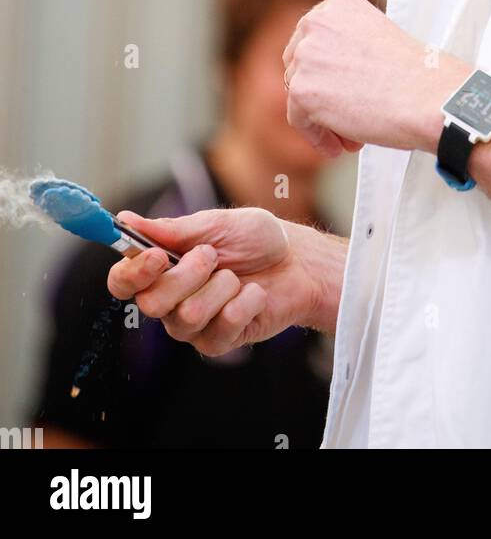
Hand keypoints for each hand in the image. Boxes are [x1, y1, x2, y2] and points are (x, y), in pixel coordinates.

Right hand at [106, 207, 327, 354]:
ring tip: (237, 276)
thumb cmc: (254, 239)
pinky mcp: (217, 342)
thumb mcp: (215, 224)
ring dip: (221, 287)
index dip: (133, 272)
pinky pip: (221, 328)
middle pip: (150, 304)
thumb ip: (171, 229)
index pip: (122, 281)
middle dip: (188, 274)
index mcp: (161, 267)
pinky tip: (255, 294)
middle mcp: (168, 300)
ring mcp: (191, 325)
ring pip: (186, 317)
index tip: (158, 255)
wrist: (296, 261)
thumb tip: (125, 219)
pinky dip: (245, 302)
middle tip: (214, 255)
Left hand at [282, 0, 469, 155]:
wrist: (429, 97)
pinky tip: (338, 146)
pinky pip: (299, 119)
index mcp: (339, 3)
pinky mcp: (302, 89)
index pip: (313, 38)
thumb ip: (346, 46)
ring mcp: (306, 54)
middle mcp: (316, 22)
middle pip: (299, 64)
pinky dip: (317, 136)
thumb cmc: (416, 75)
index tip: (339, 88)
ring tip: (349, 136)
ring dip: (322, 117)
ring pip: (298, 93)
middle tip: (345, 116)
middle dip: (320, 93)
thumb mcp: (377, 40)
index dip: (325, 69)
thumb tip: (326, 75)